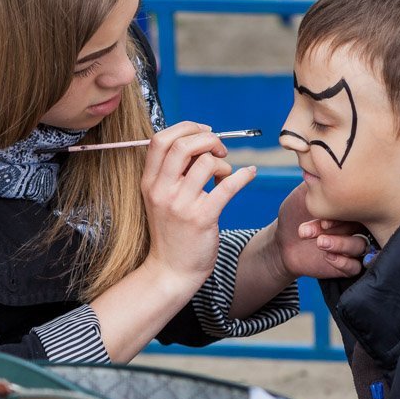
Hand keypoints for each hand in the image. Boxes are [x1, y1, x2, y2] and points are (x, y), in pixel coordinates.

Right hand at [141, 122, 256, 290]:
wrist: (171, 270)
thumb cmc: (171, 231)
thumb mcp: (159, 199)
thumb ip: (171, 172)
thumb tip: (198, 141)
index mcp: (149, 182)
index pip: (161, 139)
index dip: (186, 128)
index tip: (204, 132)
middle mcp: (162, 190)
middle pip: (184, 145)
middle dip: (208, 139)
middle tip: (220, 150)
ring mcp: (180, 205)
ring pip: (207, 163)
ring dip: (224, 163)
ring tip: (226, 175)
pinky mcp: (202, 218)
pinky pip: (228, 186)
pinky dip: (244, 175)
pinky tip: (250, 174)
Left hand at [272, 183, 367, 279]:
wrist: (281, 241)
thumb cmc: (294, 214)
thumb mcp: (304, 193)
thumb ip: (318, 180)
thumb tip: (328, 161)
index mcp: (348, 207)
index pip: (357, 207)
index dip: (344, 212)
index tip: (324, 217)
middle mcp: (354, 225)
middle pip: (360, 227)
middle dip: (339, 228)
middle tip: (320, 228)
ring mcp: (352, 245)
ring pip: (360, 246)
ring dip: (340, 244)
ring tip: (320, 242)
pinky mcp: (347, 265)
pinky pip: (356, 266)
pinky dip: (343, 262)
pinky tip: (327, 256)